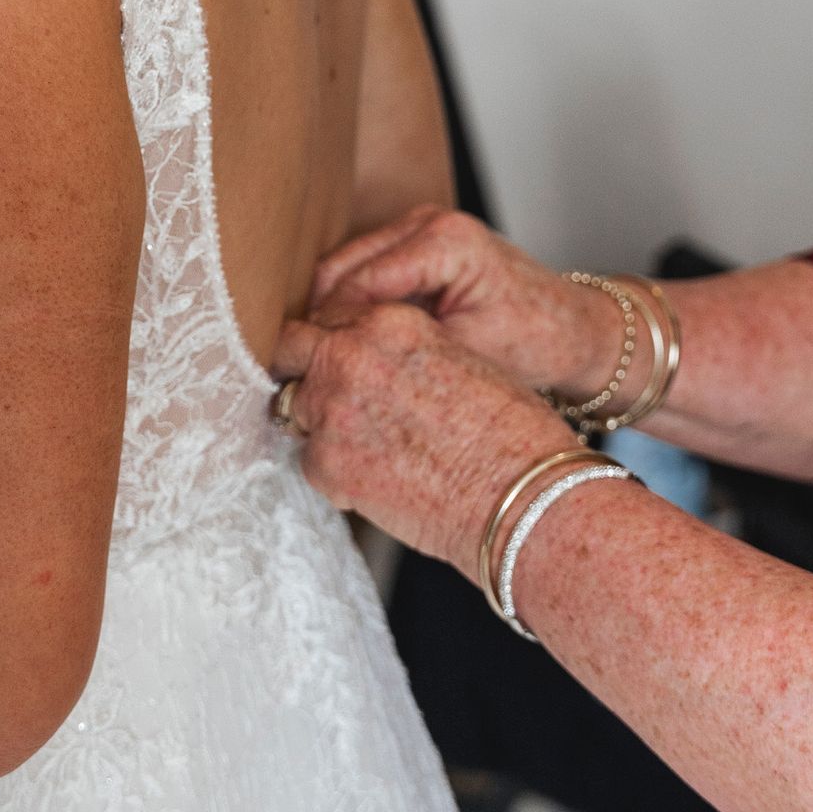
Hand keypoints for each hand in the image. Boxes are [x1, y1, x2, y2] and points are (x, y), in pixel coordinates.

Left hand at [274, 298, 572, 580]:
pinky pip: (310, 461)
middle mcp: (350, 357)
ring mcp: (332, 411)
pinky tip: (380, 480)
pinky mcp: (325, 465)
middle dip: (304, 370)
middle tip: (333, 398)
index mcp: (389, 321)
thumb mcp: (457, 358)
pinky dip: (335, 471)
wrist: (519, 494)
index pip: (331, 317)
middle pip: (292, 349)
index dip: (335, 343)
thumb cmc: (509, 433)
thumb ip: (401, 351)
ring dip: (320, 422)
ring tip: (371, 447)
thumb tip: (372, 366)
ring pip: (295, 408)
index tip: (343, 364)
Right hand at [310, 206, 621, 403]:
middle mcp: (428, 221)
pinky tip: (353, 347)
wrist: (573, 330)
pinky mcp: (416, 243)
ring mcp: (420, 227)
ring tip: (327, 364)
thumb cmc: (535, 344)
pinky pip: (365, 273)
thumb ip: (402, 351)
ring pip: (345, 269)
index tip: (314, 373)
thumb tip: (338, 365)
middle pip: (340, 267)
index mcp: (444, 240)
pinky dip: (354, 307)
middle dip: (323, 320)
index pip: (357, 282)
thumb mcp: (466, 356)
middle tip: (308, 371)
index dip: (330, 330)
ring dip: (334, 313)